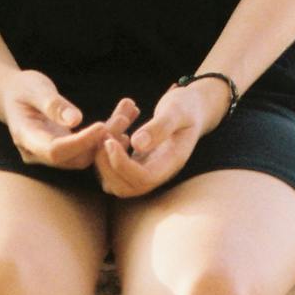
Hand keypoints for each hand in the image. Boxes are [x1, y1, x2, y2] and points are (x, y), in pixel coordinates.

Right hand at [0, 70, 137, 169]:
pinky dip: (104, 137)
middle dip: (100, 141)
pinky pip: (86, 150)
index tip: (102, 125)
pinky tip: (122, 120)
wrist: (13, 95)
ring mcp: (50, 155)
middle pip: (73, 158)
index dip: (80, 142)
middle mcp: (38, 154)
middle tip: (124, 118)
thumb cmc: (22, 88)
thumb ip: (53, 104)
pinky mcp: (63, 151)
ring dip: (107, 139)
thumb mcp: (35, 88)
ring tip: (128, 115)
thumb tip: (76, 120)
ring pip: (83, 157)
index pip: (56, 151)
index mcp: (26, 139)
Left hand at [95, 82, 223, 197]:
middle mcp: (157, 174)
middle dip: (106, 165)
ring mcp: (144, 171)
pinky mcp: (134, 165)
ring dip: (102, 158)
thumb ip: (159, 127)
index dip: (121, 164)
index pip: (142, 179)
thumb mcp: (176, 110)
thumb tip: (137, 144)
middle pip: (123, 188)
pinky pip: (111, 171)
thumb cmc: (186, 106)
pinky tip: (114, 130)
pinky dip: (105, 154)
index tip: (109, 140)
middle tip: (103, 135)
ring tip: (108, 129)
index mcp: (170, 164)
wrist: (191, 108)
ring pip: (113, 182)